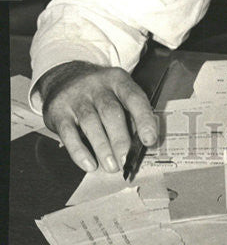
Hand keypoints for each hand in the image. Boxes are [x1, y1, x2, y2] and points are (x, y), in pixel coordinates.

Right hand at [38, 61, 157, 173]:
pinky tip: (88, 164)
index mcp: (117, 80)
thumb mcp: (116, 93)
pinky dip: (79, 151)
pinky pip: (68, 133)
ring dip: (102, 148)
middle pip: (111, 112)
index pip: (134, 98)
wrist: (63, 77)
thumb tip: (140, 144)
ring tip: (111, 166)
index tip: (149, 140)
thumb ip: (128, 114)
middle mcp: (97, 85)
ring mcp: (76, 97)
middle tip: (125, 161)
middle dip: (120, 139)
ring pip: (91, 123)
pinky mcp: (58, 110)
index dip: (144, 119)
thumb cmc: (98, 92)